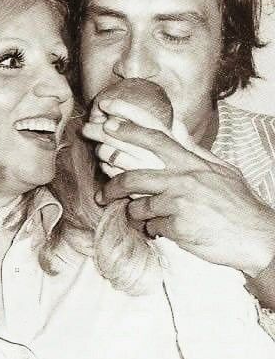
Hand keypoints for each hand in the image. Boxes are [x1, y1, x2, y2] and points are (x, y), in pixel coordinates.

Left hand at [96, 106, 274, 285]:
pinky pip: (152, 227)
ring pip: (138, 205)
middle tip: (101, 191)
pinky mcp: (178, 226)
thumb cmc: (237, 204)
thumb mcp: (221, 170)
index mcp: (194, 162)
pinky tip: (168, 232)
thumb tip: (176, 127)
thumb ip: (195, 151)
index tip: (108, 121)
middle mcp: (185, 177)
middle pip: (135, 174)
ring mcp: (180, 202)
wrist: (257, 236)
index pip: (157, 137)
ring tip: (144, 217)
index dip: (130, 129)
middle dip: (112, 181)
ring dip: (136, 213)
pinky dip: (155, 230)